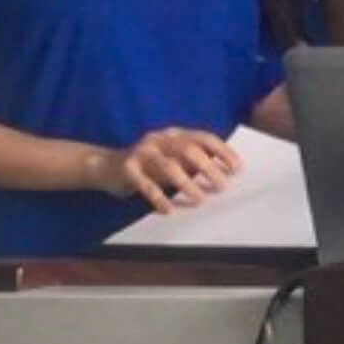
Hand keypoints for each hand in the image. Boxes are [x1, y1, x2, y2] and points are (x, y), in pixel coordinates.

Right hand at [101, 126, 240, 212]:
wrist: (106, 166)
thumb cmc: (147, 166)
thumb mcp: (172, 160)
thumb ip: (193, 163)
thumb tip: (223, 174)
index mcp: (174, 134)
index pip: (203, 138)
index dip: (222, 151)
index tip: (237, 168)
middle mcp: (159, 139)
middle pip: (189, 150)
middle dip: (208, 168)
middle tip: (223, 187)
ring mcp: (142, 152)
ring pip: (168, 166)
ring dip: (187, 184)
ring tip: (200, 200)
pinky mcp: (127, 168)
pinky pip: (144, 183)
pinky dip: (158, 197)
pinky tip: (169, 210)